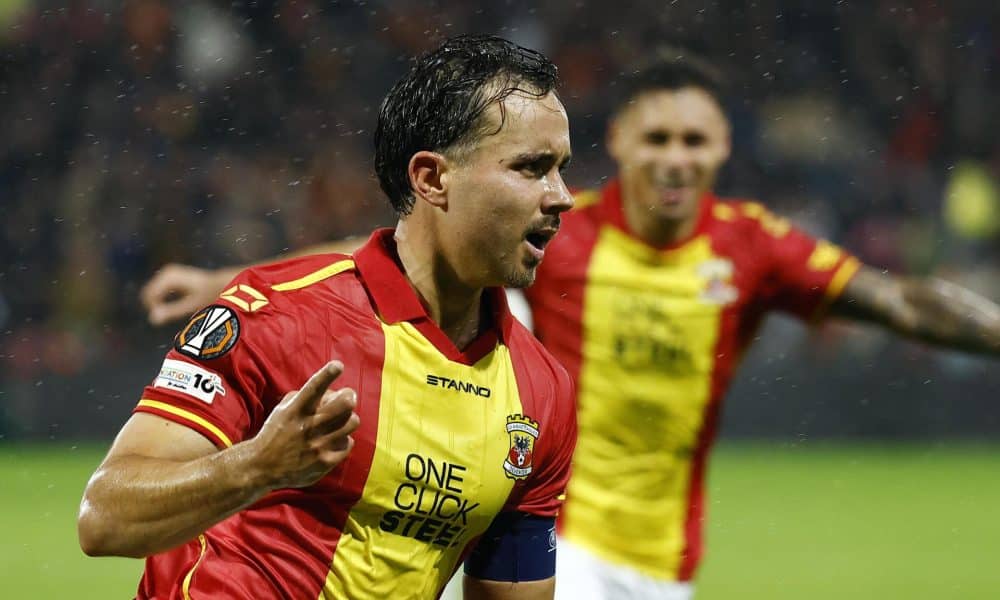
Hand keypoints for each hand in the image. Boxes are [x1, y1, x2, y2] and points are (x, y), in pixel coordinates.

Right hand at [141, 263, 238, 325]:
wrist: (219, 284)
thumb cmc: (208, 294)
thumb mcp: (190, 305)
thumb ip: (172, 311)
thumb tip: (153, 319)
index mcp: (169, 277)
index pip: (149, 295)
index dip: (153, 309)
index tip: (163, 318)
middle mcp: (166, 272)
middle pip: (148, 294)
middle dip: (154, 306)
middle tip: (166, 317)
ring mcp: (167, 273)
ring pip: (150, 293)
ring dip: (156, 304)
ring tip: (170, 312)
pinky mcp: (169, 277)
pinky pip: (156, 291)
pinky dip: (160, 301)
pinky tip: (170, 307)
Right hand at [249, 361, 359, 489]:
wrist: (262, 467)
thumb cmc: (276, 432)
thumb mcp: (284, 409)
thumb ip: (305, 396)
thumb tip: (332, 392)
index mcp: (296, 410)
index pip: (313, 388)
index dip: (327, 374)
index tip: (338, 365)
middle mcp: (308, 426)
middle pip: (345, 404)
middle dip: (349, 397)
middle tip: (346, 398)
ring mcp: (318, 445)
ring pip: (352, 422)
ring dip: (347, 419)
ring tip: (338, 423)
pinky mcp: (325, 462)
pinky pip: (348, 443)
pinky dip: (343, 440)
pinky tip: (332, 442)